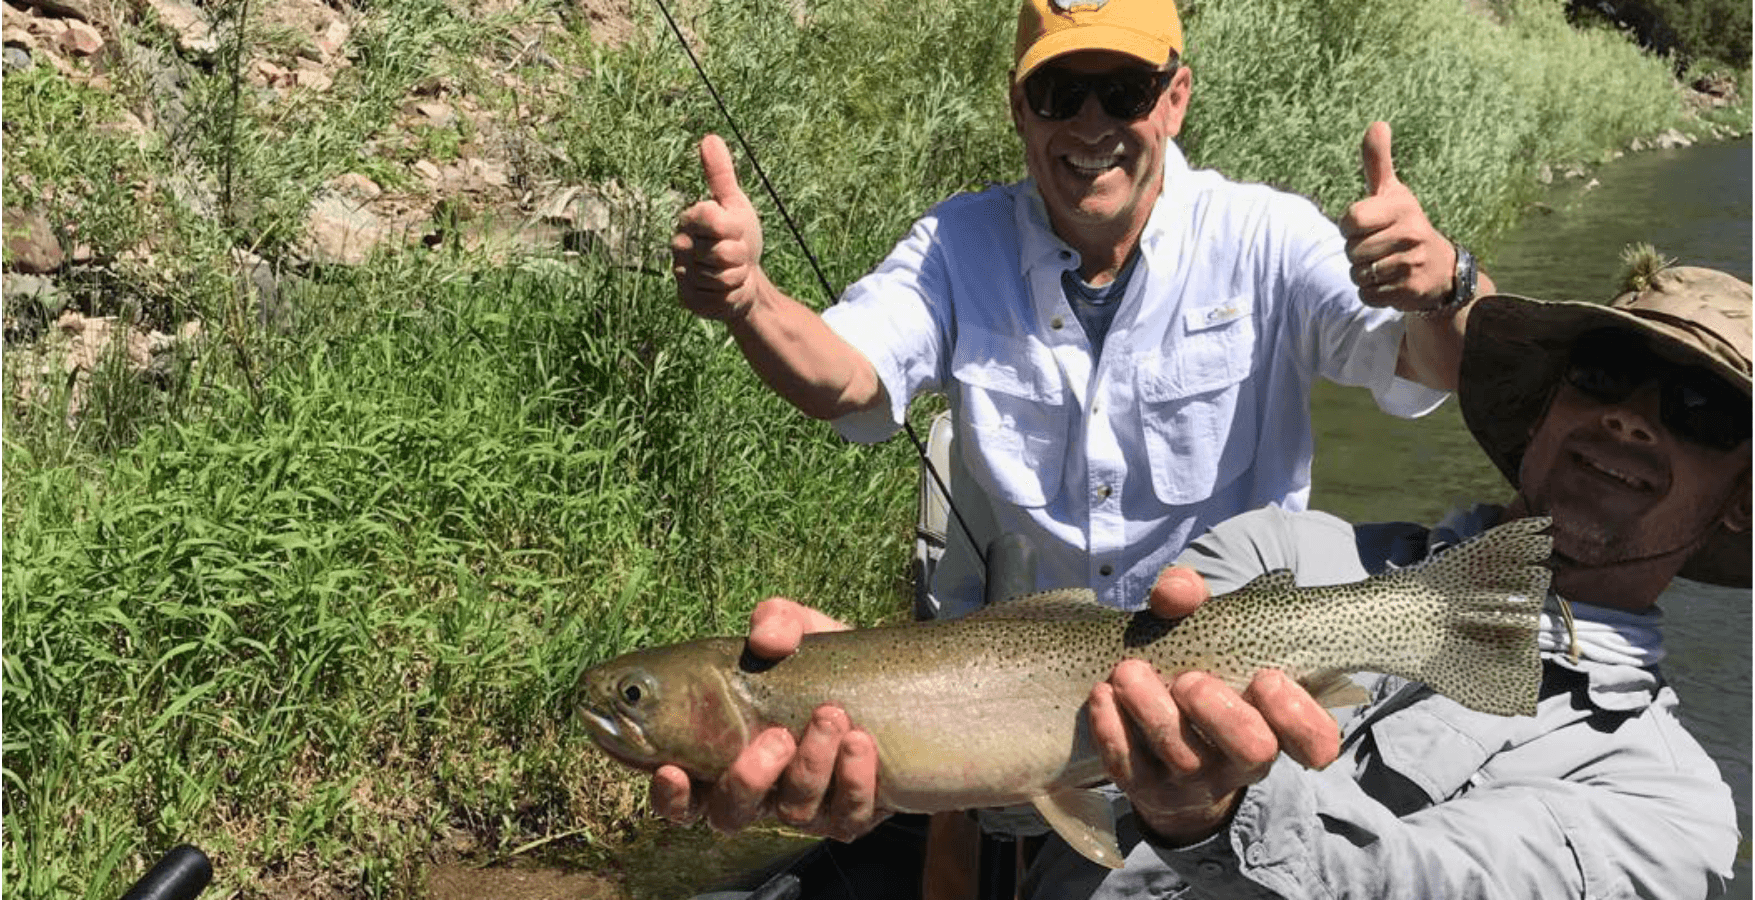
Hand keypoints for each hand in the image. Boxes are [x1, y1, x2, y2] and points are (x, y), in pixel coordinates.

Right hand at [647, 598, 887, 840]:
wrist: (890, 681)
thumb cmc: (823, 661)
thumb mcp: (799, 631)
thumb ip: (776, 622)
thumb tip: (764, 639)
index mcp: (726, 755)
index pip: (684, 796)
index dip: (670, 795)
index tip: (672, 769)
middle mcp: (760, 792)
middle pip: (731, 814)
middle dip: (749, 779)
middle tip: (777, 736)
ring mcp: (805, 808)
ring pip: (794, 812)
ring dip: (811, 765)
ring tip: (831, 716)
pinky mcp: (851, 814)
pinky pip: (847, 815)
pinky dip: (854, 780)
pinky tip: (861, 742)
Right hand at [671, 134, 767, 321]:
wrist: (743, 280)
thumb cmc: (740, 238)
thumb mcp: (736, 205)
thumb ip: (721, 175)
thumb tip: (709, 137)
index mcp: (690, 218)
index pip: (714, 221)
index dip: (736, 230)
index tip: (737, 231)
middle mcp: (679, 245)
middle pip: (723, 253)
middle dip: (741, 257)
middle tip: (737, 255)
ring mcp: (681, 273)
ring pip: (722, 279)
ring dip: (737, 278)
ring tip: (731, 273)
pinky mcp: (687, 299)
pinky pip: (719, 299)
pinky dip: (731, 297)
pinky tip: (724, 291)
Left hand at [1087, 567, 1341, 844]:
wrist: (1156, 742)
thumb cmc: (1194, 674)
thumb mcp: (1202, 633)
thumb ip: (1193, 600)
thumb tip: (1176, 591)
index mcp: (1276, 725)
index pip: (1317, 742)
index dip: (1299, 716)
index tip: (1267, 677)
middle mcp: (1243, 761)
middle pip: (1253, 751)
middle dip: (1223, 713)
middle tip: (1189, 680)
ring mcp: (1196, 782)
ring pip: (1185, 759)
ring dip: (1154, 712)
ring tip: (1128, 672)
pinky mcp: (1148, 790)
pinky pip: (1131, 769)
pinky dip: (1113, 730)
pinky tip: (1102, 695)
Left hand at [1339, 121, 1456, 311]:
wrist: (1440, 268)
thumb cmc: (1404, 224)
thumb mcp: (1393, 192)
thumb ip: (1377, 162)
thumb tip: (1377, 124)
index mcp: (1400, 207)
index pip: (1349, 221)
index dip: (1350, 227)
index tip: (1366, 225)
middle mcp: (1410, 233)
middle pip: (1351, 251)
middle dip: (1356, 253)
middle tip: (1378, 247)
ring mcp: (1412, 263)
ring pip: (1358, 274)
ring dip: (1363, 273)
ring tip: (1385, 264)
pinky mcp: (1410, 290)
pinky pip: (1367, 295)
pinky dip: (1371, 292)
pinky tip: (1390, 282)